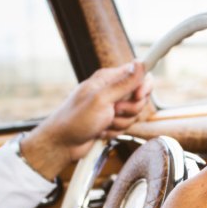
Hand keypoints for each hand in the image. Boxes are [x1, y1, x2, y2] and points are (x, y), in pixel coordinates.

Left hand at [20, 61, 151, 179]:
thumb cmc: (75, 119)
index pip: (138, 74)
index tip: (139, 95)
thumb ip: (123, 83)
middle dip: (130, 110)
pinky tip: (101, 131)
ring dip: (120, 123)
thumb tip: (139, 64)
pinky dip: (115, 131)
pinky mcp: (111, 121)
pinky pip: (125, 126)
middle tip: (114, 112)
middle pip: (139, 98)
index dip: (143, 85)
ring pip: (133, 115)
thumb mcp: (101, 99)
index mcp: (108, 79)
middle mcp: (111, 91)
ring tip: (103, 123)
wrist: (63, 143)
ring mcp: (111, 107)